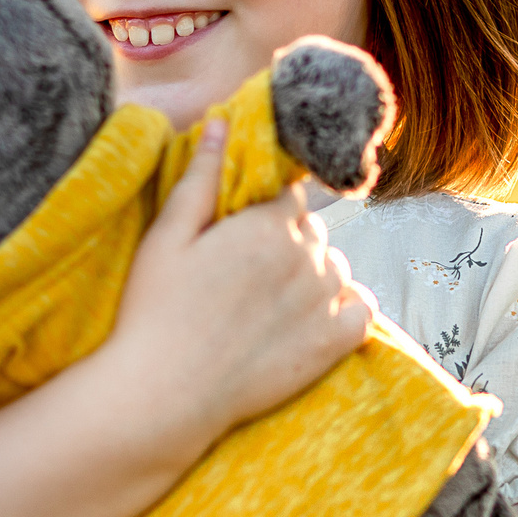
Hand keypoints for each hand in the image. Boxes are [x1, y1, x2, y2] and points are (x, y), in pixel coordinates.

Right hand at [106, 120, 378, 460]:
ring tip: (273, 299)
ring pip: (337, 266)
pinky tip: (318, 315)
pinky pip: (363, 309)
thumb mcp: (167, 236)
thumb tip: (222, 123)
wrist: (164, 393)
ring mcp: (323, 302)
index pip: (289, 195)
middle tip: (248, 271)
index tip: (244, 232)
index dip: (266, 209)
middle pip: (313, 230)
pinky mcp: (333, 345)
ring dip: (314, 273)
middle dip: (288, 240)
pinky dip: (348, 307)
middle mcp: (305, 257)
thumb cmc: (154, 311)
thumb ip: (201, 178)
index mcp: (265, 226)